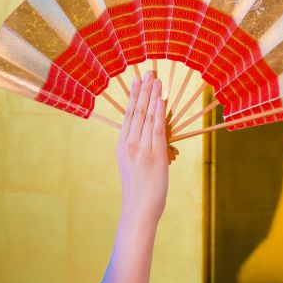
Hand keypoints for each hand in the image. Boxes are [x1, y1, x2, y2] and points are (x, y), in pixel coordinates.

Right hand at [117, 70, 167, 225]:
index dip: (134, 96)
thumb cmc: (139, 191)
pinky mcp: (154, 155)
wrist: (139, 210)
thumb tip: (149, 136)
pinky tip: (161, 100)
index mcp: (121, 146)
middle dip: (143, 90)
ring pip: (146, 116)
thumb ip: (139, 149)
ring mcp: (140, 149)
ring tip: (156, 79)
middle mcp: (129, 145)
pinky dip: (159, 113)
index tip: (138, 80)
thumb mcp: (134, 166)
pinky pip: (156, 129)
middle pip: (136, 111)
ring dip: (152, 96)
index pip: (128, 115)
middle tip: (148, 72)